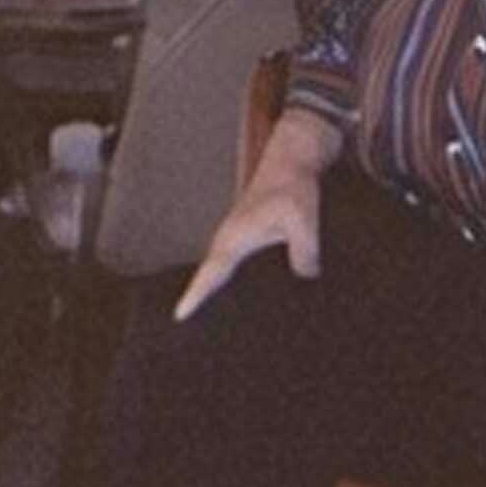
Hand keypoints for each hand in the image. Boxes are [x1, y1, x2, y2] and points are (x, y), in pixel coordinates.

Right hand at [173, 114, 338, 320]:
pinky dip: (229, 280)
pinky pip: (234, 266)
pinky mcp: (248, 238)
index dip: (196, 294)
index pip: (210, 272)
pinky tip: (245, 298)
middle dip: (197, 300)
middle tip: (184, 326)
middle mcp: (229, 240)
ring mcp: (237, 239)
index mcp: (234, 238)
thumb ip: (304, 250)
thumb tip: (305, 277)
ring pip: (219, 272)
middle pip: (208, 277)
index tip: (180, 315)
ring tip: (207, 321)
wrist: (292, 160)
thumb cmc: (292, 185)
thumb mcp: (301, 217)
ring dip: (211, 291)